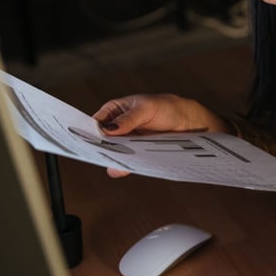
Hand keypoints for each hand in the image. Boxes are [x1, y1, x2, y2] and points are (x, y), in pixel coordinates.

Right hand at [91, 93, 229, 177]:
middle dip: (100, 147)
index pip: (95, 122)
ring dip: (112, 158)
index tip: (86, 140)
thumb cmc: (168, 108)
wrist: (190, 123)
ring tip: (112, 161)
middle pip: (102, 140)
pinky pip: (127, 163)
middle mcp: (118, 128)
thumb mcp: (147, 108)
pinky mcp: (138, 156)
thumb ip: (128, 119)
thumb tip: (108, 129)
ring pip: (114, 153)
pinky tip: (122, 168)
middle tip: (98, 153)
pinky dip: (124, 167)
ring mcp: (128, 142)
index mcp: (115, 110)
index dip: (88, 131)